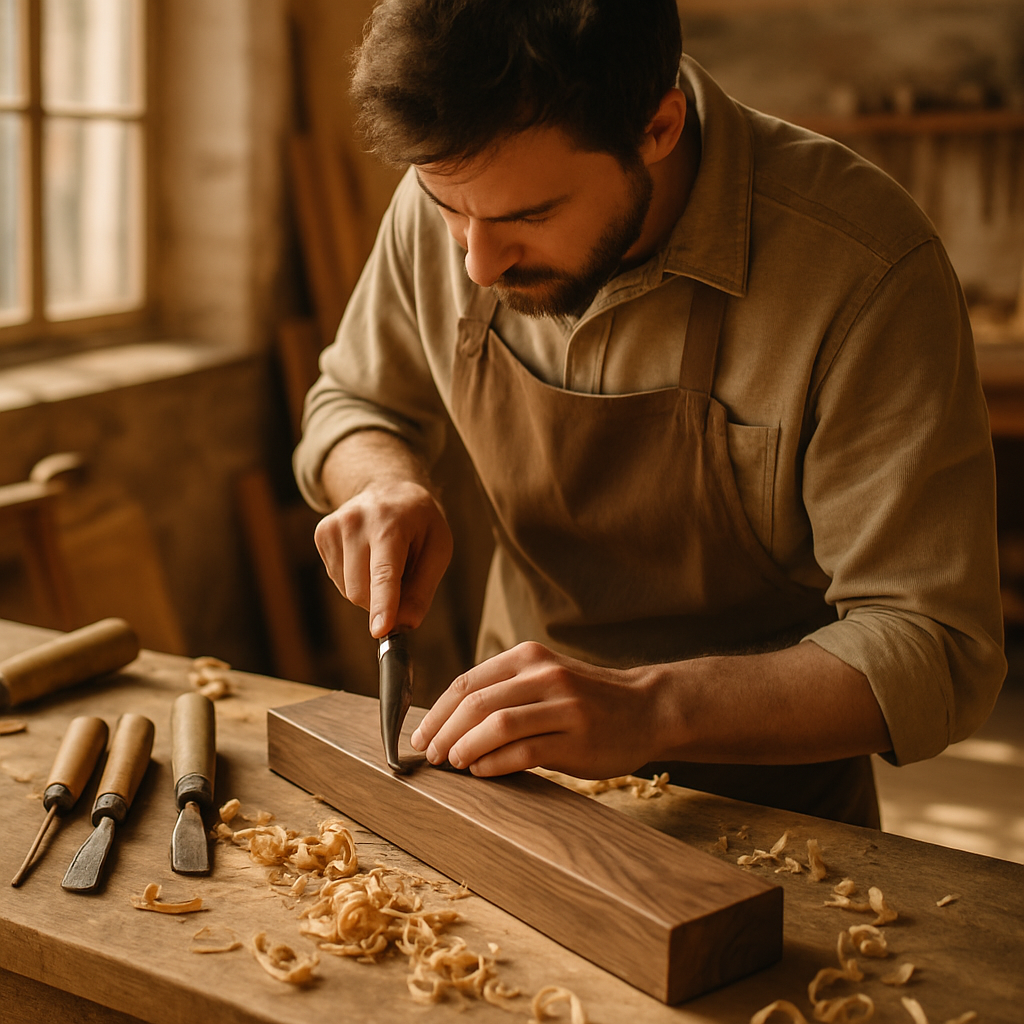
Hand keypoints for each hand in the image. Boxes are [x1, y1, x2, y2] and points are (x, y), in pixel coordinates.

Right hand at [314, 479, 452, 637]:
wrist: (388, 487)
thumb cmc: (419, 522)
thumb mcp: (438, 548)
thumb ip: (423, 589)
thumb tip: (405, 624)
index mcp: (391, 523)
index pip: (385, 572)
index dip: (384, 604)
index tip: (380, 630)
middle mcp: (356, 521)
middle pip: (362, 591)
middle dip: (383, 603)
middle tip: (402, 582)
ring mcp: (333, 526)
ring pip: (348, 590)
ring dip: (370, 591)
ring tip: (385, 560)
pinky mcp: (322, 534)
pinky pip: (337, 581)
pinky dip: (356, 580)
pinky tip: (367, 557)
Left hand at [409, 641, 660, 777]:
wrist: (648, 708)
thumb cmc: (587, 698)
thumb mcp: (546, 678)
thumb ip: (505, 691)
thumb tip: (449, 723)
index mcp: (529, 658)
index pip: (468, 682)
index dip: (437, 711)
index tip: (420, 735)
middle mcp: (544, 675)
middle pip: (476, 703)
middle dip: (444, 731)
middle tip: (429, 754)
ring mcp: (563, 706)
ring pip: (497, 725)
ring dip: (465, 747)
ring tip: (451, 762)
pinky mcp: (576, 739)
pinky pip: (524, 752)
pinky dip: (495, 764)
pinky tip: (481, 772)